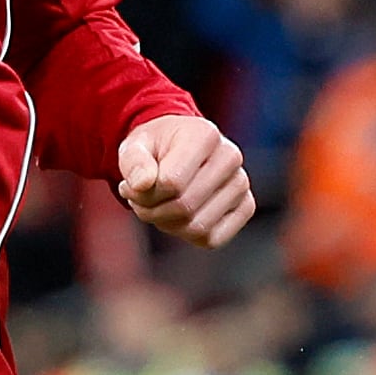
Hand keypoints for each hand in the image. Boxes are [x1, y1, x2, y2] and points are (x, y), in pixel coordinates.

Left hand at [117, 116, 253, 248]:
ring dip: (166, 224)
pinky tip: (175, 217)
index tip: (129, 186)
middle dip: (150, 211)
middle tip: (137, 200)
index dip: (142, 193)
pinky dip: (186, 235)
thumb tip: (141, 185)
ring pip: (198, 227)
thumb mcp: (134, 146)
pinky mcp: (246, 206)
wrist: (175, 148)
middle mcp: (230, 157)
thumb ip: (133, 162)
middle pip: (184, 206)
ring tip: (155, 206)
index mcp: (204, 135)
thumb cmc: (154, 148)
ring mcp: (241, 183)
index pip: (171, 182)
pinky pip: (213, 239)